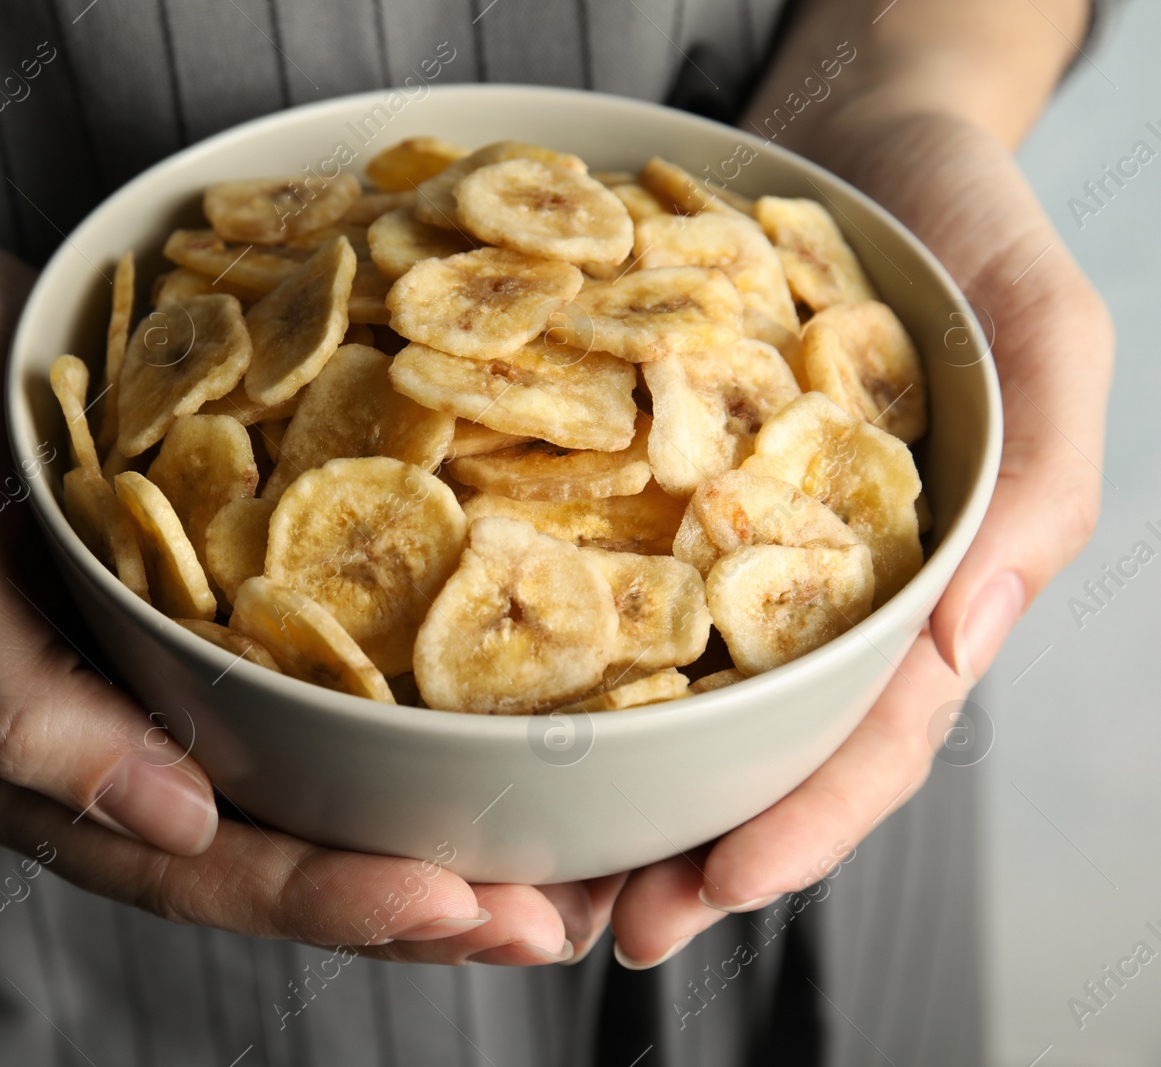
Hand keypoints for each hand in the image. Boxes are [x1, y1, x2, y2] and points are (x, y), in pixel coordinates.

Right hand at [0, 218, 615, 965]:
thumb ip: (17, 702)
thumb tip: (181, 823)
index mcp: (31, 770)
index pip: (197, 869)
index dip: (326, 899)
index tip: (453, 904)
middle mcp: (109, 759)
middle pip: (272, 869)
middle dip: (408, 908)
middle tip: (545, 924)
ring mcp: (160, 702)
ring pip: (303, 809)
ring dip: (423, 850)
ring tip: (551, 877)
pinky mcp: (203, 637)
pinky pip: (307, 716)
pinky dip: (395, 749)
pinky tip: (486, 748)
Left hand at [609, 100, 1112, 965]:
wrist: (860, 124)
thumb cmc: (972, 220)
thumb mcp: (1043, 334)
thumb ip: (1033, 482)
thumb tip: (970, 636)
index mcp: (915, 584)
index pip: (865, 736)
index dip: (797, 827)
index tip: (711, 897)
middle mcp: (808, 581)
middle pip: (751, 746)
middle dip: (684, 846)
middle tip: (596, 925)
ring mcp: (723, 537)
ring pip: (669, 688)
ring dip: (610, 784)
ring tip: (531, 863)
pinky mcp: (647, 476)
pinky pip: (600, 569)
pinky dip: (558, 639)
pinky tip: (492, 691)